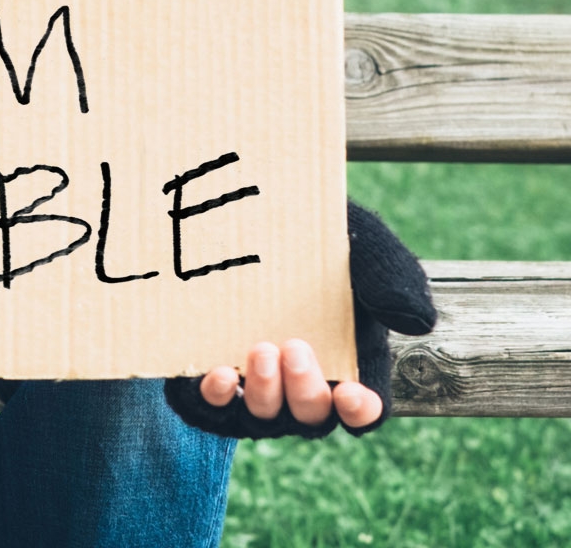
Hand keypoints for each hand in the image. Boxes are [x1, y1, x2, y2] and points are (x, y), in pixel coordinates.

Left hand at [164, 201, 436, 438]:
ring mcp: (260, 387)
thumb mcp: (365, 245)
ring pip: (264, 417)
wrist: (257, 216)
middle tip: (296, 347)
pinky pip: (215, 407)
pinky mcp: (215, 380)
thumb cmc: (322, 238)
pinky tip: (218, 374)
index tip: (350, 393)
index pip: (364, 410)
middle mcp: (306, 385)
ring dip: (264, 393)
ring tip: (260, 350)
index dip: (360, 412)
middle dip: (305, 391)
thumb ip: (395, 279)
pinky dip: (216, 399)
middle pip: (311, 417)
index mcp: (352, 363)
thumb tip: (418, 324)